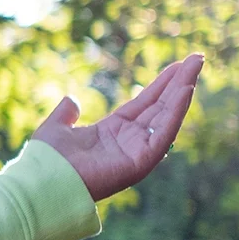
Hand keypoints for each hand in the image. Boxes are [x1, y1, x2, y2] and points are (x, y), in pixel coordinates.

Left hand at [30, 54, 203, 201]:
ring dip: (183, 90)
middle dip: (179, 82)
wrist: (41, 182)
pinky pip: (164, 134)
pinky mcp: (141, 162)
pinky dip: (176, 113)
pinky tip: (186, 90)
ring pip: (167, 116)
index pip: (144, 103)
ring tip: (196, 65)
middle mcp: (130, 142)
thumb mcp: (56, 128)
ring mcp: (137, 152)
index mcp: (113, 132)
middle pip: (161, 107)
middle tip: (197, 58)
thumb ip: (66, 113)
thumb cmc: (46, 161)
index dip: (161, 85)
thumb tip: (72, 100)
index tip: (177, 65)